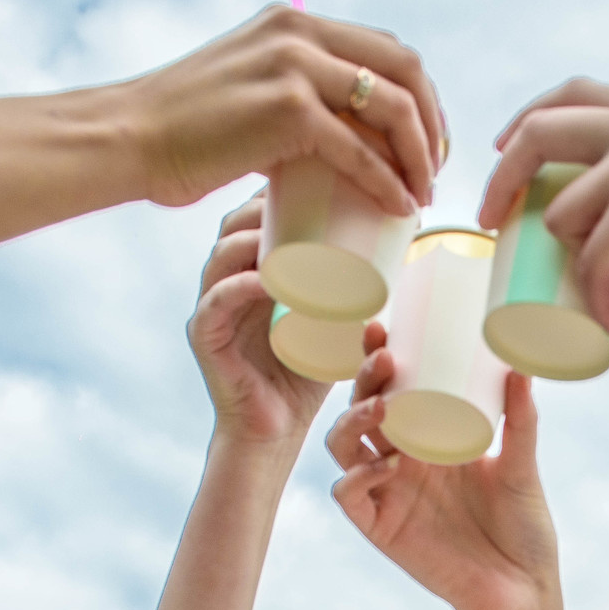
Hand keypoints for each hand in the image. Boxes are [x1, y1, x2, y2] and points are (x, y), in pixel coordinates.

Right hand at [131, 7, 446, 214]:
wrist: (131, 137)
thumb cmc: (183, 126)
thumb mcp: (247, 83)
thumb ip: (291, 90)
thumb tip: (333, 129)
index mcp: (295, 21)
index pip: (387, 47)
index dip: (421, 95)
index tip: (427, 140)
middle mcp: (300, 32)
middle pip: (405, 70)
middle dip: (432, 123)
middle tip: (433, 170)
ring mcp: (294, 67)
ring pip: (392, 107)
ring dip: (420, 154)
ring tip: (421, 193)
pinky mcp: (286, 111)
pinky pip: (360, 151)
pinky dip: (387, 182)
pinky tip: (398, 205)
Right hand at [187, 194, 353, 453]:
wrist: (278, 432)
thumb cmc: (308, 374)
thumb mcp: (334, 319)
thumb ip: (352, 282)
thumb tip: (403, 239)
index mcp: (251, 272)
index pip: (255, 218)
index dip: (277, 192)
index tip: (313, 177)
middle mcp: (224, 283)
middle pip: (232, 227)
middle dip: (261, 206)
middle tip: (300, 199)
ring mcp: (210, 309)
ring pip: (220, 259)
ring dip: (251, 241)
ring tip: (286, 234)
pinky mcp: (205, 339)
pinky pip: (215, 304)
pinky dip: (239, 288)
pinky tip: (264, 280)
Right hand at [326, 355, 557, 609]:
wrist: (522, 591)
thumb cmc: (524, 529)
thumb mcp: (523, 467)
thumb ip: (520, 421)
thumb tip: (521, 366)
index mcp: (429, 437)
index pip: (391, 388)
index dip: (377, 359)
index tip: (383, 327)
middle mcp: (400, 460)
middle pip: (360, 409)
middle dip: (363, 380)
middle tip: (384, 359)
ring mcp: (387, 493)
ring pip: (343, 447)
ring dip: (352, 422)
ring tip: (380, 409)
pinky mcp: (380, 529)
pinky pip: (349, 495)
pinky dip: (357, 477)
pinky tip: (385, 466)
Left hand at [478, 78, 608, 344]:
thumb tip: (575, 208)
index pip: (572, 92)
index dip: (525, 119)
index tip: (502, 152)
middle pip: (539, 134)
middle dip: (501, 178)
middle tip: (492, 222)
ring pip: (560, 215)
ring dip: (574, 262)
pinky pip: (587, 262)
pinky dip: (594, 302)